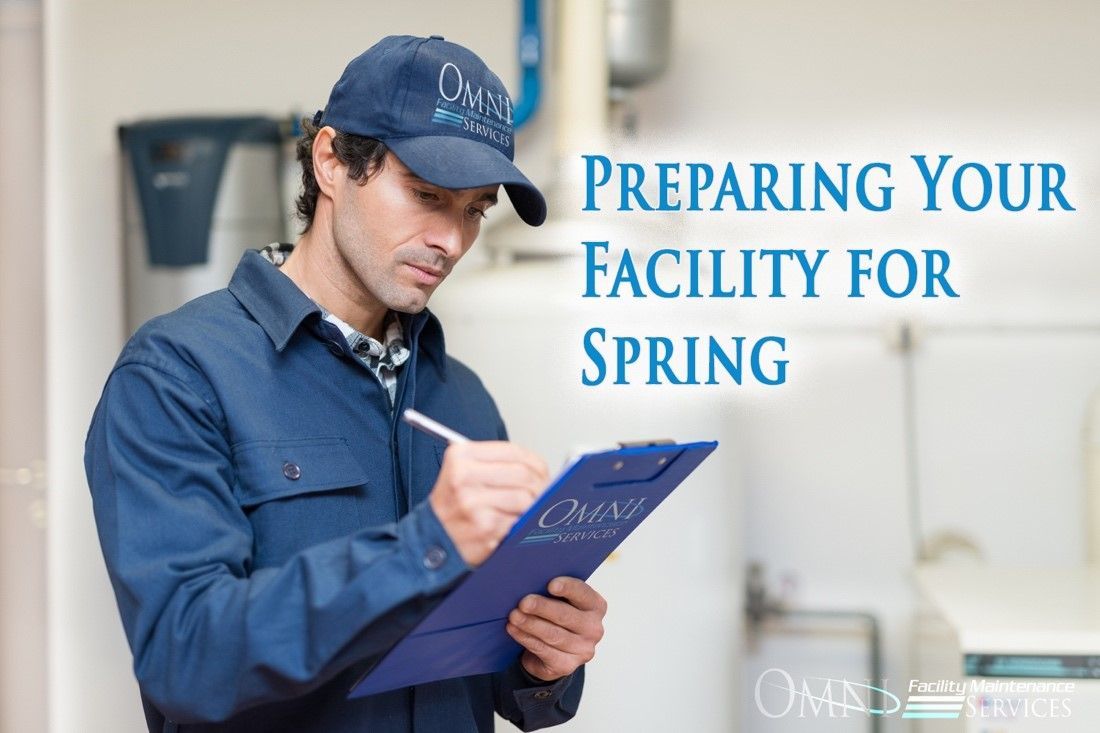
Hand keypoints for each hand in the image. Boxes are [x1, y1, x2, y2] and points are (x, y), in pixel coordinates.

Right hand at [428, 441, 548, 565]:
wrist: (429, 540)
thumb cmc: (452, 507)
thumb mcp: (462, 473)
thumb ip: (495, 464)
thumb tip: (539, 469)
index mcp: (460, 456)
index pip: (513, 451)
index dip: (535, 463)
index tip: (541, 472)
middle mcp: (464, 477)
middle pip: (523, 474)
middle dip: (540, 486)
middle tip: (544, 494)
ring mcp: (473, 503)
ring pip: (525, 499)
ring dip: (533, 507)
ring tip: (528, 511)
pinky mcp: (484, 527)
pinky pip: (518, 521)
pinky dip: (522, 525)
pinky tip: (513, 525)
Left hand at [506, 577, 606, 681]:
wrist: (552, 652)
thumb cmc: (555, 617)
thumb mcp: (560, 601)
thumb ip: (554, 591)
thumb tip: (531, 580)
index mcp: (595, 606)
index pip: (584, 594)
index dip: (568, 588)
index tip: (550, 584)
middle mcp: (594, 628)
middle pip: (566, 616)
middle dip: (542, 608)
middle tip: (523, 602)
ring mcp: (583, 650)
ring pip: (553, 635)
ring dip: (530, 624)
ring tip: (513, 616)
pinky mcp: (567, 666)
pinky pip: (543, 650)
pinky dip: (526, 638)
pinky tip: (513, 629)